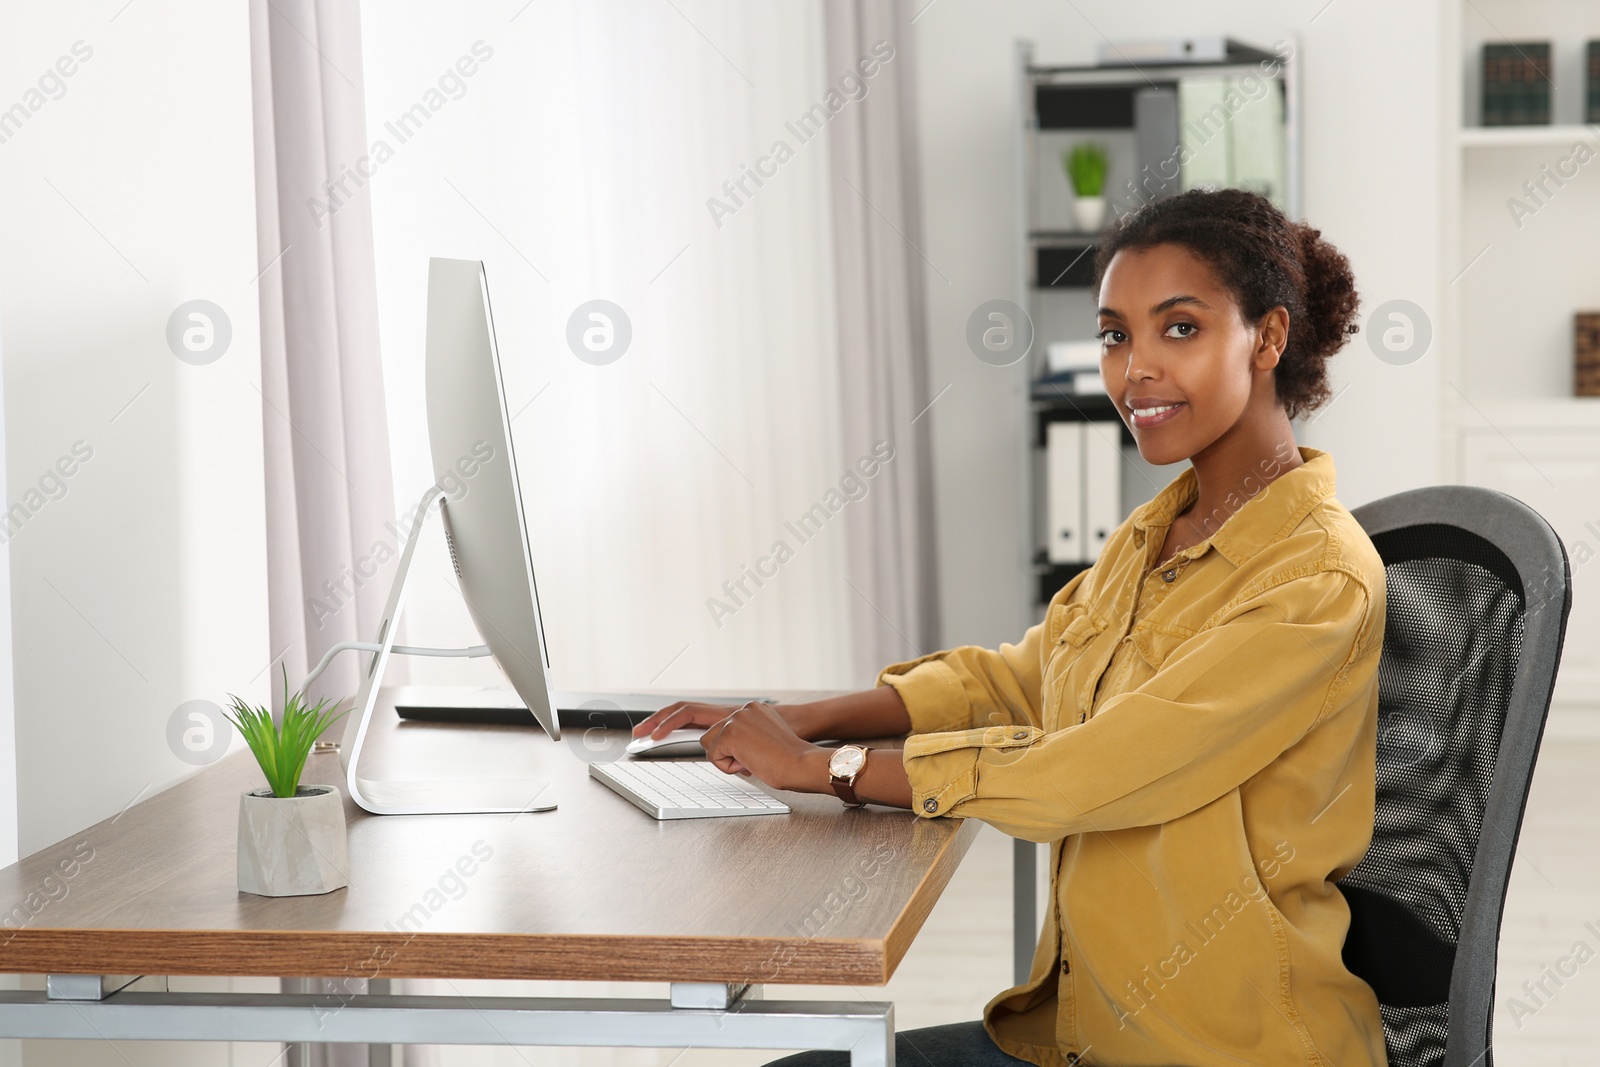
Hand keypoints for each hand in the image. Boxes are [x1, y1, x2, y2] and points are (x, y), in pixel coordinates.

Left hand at [632, 701, 826, 790]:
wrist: (804, 763)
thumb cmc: (789, 762)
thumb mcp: (760, 747)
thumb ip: (738, 743)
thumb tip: (722, 753)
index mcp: (746, 711)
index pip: (701, 710)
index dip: (674, 716)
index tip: (653, 727)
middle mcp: (738, 710)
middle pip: (689, 713)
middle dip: (659, 722)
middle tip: (638, 734)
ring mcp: (734, 718)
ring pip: (710, 745)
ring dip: (725, 760)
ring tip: (753, 762)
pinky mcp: (731, 731)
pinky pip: (717, 756)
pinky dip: (731, 765)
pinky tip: (752, 763)